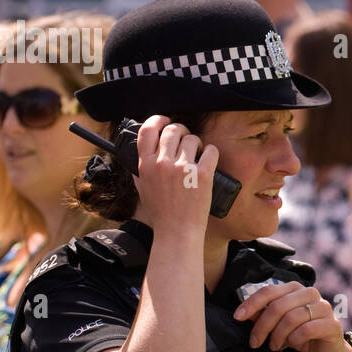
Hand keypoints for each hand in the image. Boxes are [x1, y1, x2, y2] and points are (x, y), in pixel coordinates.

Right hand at [132, 115, 218, 234]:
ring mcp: (183, 169)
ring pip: (192, 138)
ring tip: (196, 154)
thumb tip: (143, 151)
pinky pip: (211, 150)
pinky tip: (208, 159)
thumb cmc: (161, 212)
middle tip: (186, 139)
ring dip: (196, 143)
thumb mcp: (142, 188)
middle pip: (173, 130)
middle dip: (181, 131)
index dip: (157, 120)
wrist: (177, 231)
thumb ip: (141, 168)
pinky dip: (211, 152)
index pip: (147, 130)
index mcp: (145, 165)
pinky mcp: (202, 175)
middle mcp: (163, 164)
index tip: (165, 120)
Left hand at [234, 282, 351, 351]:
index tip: (238, 317)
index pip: (269, 291)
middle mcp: (310, 293)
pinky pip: (306, 329)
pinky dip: (294, 339)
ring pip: (291, 318)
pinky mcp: (331, 323)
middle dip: (262, 326)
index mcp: (295, 288)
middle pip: (278, 306)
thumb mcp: (278, 323)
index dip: (251, 303)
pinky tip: (292, 344)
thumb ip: (264, 314)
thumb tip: (244, 312)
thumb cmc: (301, 334)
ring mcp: (323, 307)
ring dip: (278, 335)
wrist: (327, 350)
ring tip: (274, 345)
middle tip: (255, 342)